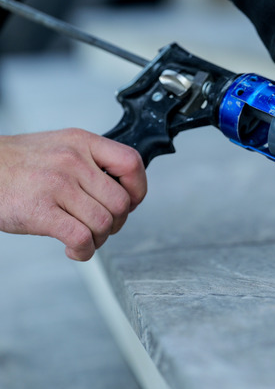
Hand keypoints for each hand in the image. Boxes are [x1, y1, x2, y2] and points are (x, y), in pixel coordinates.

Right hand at [0, 128, 146, 259]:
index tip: (130, 203)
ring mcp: (57, 185)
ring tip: (85, 238)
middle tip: (101, 227)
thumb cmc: (18, 164)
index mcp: (82, 142)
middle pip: (121, 202)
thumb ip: (92, 162)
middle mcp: (73, 161)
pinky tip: (73, 248)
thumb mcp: (60, 146)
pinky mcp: (40, 211)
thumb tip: (124, 191)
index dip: (138, 189)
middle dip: (116, 223)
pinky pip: (82, 238)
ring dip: (99, 239)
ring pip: (104, 223)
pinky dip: (84, 250)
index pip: (131, 163)